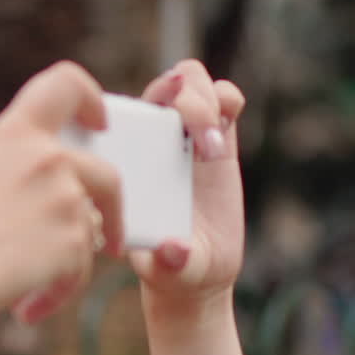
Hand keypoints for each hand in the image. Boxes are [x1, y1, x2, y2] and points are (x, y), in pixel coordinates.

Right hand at [0, 62, 126, 331]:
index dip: (91, 99)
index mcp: (14, 133)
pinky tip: (28, 308)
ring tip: (36, 286)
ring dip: (71, 260)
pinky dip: (58, 290)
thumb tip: (47, 177)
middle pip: (106, 173)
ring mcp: (65, 198)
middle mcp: (47, 157)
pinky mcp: (75, 241)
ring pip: (92, 227)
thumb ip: (10, 162)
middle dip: (112, 209)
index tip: (99, 126)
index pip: (65, 84)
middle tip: (110, 237)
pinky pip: (80, 267)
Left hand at [131, 59, 246, 309]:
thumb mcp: (164, 269)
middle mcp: (153, 139)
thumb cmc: (167, 268)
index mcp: (126, 158)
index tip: (162, 125)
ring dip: (207, 100)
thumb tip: (173, 249)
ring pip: (193, 81)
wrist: (195, 273)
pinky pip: (226, 99)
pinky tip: (225, 134)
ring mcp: (186, 137)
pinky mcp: (220, 141)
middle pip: (166, 83)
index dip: (146, 99)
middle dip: (188, 98)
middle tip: (201, 142)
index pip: (126, 104)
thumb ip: (166, 261)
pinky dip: (229, 99)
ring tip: (212, 147)